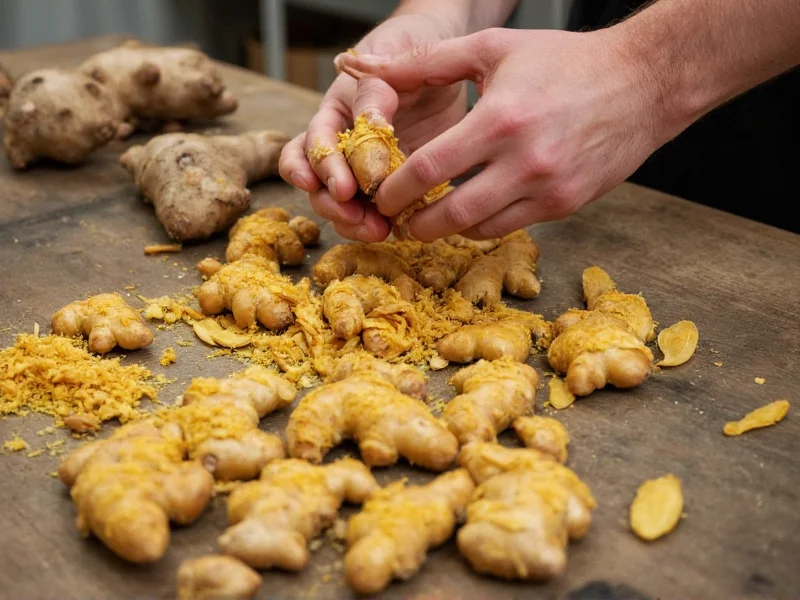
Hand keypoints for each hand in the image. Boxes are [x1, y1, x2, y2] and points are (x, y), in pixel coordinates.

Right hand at [278, 13, 467, 240]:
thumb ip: (374, 92)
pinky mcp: (393, 183)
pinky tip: (397, 229)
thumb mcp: (391, 60)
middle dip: (333, 205)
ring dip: (354, 223)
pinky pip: (378, 211)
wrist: (445, 58)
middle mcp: (342, 146)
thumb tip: (368, 123)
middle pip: (318, 185)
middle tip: (357, 217)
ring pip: (342, 205)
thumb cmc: (409, 50)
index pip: (310, 146)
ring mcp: (365, 169)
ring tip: (380, 231)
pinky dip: (382, 223)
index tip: (339, 188)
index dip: (318, 169)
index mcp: (333, 114)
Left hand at [335, 27, 676, 240]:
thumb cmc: (564, 61)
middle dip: (414, 223)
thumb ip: (427, 62)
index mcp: (500, 119)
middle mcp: (525, 162)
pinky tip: (470, 210)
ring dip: (447, 229)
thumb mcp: (492, 48)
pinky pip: (510, 227)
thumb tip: (371, 69)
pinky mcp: (566, 206)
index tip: (379, 195)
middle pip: (450, 214)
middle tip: (397, 219)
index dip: (394, 190)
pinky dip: (483, 224)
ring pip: (479, 229)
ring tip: (429, 217)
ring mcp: (548, 190)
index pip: (429, 169)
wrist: (643, 83)